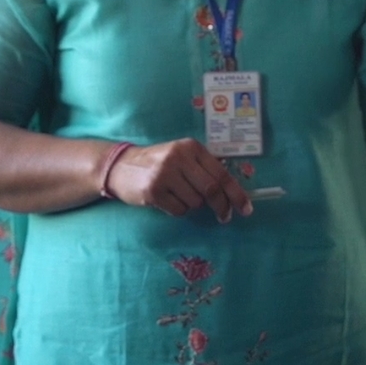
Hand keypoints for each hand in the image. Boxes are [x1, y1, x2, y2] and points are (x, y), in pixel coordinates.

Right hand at [106, 138, 252, 221]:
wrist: (120, 166)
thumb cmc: (158, 163)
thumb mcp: (181, 156)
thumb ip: (204, 168)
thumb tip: (232, 192)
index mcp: (191, 148)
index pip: (222, 173)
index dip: (236, 193)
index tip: (246, 209)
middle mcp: (179, 158)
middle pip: (212, 190)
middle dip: (221, 206)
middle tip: (224, 216)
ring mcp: (165, 174)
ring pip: (195, 202)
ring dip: (193, 206)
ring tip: (178, 195)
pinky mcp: (153, 191)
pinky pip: (179, 210)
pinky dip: (178, 210)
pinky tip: (167, 200)